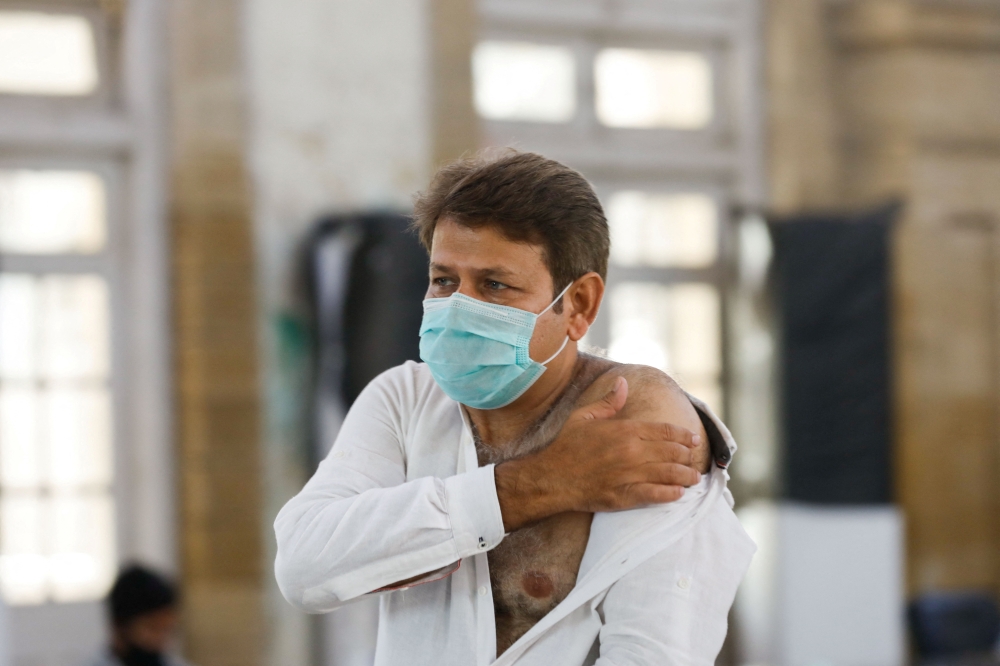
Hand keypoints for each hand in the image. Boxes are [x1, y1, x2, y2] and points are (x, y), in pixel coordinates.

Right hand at [494, 377, 701, 530]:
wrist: (550, 477)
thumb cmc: (565, 446)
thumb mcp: (584, 417)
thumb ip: (608, 401)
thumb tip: (622, 382)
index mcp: (624, 430)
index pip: (665, 431)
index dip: (683, 435)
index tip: (693, 438)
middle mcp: (631, 451)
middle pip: (672, 452)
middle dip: (688, 455)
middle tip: (694, 459)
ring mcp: (629, 475)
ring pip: (669, 474)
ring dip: (686, 475)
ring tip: (693, 477)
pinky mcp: (624, 496)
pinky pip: (656, 495)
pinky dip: (671, 494)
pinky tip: (679, 494)